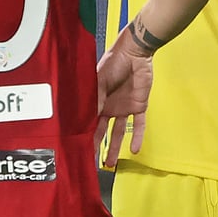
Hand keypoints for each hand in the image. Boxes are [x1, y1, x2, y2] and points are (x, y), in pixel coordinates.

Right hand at [94, 30, 153, 166]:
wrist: (135, 53)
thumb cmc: (114, 62)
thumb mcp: (100, 80)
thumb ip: (96, 99)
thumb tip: (88, 117)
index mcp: (96, 100)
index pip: (89, 121)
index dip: (84, 134)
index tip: (79, 148)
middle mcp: (108, 106)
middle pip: (102, 130)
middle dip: (96, 146)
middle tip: (91, 161)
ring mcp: (123, 108)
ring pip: (118, 132)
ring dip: (115, 147)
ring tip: (110, 163)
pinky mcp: (138, 106)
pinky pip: (138, 125)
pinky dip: (137, 137)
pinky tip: (135, 149)